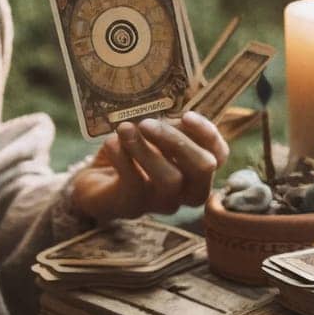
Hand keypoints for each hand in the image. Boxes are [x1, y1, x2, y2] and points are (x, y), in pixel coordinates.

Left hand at [71, 113, 228, 221]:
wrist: (94, 179)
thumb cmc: (130, 152)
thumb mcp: (151, 134)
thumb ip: (166, 125)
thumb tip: (169, 108)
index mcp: (196, 169)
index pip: (219, 154)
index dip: (208, 135)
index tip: (187, 115)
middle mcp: (187, 190)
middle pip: (202, 168)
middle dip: (178, 141)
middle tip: (148, 123)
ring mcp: (162, 202)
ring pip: (170, 179)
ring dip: (147, 150)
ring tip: (124, 129)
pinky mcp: (133, 206)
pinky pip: (134, 184)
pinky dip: (123, 158)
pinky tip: (111, 143)